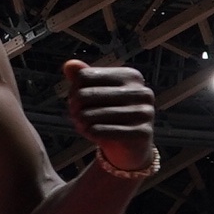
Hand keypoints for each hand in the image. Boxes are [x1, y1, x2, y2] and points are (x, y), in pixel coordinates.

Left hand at [64, 58, 154, 174]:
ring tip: (80, 125)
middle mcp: (141, 91)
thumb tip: (69, 64)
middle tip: (74, 116)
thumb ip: (85, 78)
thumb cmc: (110, 117)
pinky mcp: (142, 133)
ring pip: (92, 114)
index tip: (73, 101)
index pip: (86, 76)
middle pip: (86, 94)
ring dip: (81, 122)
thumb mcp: (97, 96)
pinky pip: (103, 131)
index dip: (73, 90)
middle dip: (74, 107)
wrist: (130, 148)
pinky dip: (91, 133)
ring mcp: (145, 112)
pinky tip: (89, 133)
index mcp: (131, 76)